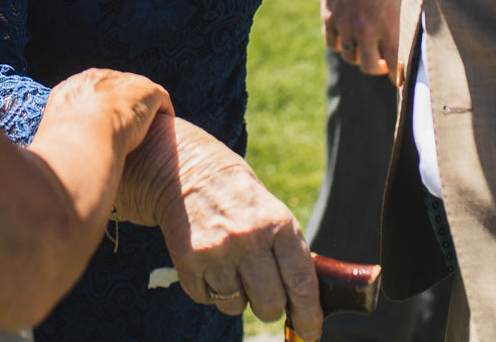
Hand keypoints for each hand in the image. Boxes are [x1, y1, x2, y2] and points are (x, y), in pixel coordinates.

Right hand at [44, 67, 172, 153]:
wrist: (84, 137)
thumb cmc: (63, 149)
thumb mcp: (51, 145)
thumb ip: (56, 147)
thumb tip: (46, 169)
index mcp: (72, 89)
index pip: (90, 94)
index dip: (99, 112)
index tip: (104, 130)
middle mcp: (97, 78)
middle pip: (115, 90)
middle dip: (122, 107)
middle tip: (131, 132)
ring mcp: (123, 81)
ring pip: (138, 94)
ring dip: (144, 111)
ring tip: (153, 132)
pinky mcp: (147, 91)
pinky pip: (160, 100)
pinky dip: (164, 113)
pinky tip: (168, 130)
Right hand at [116, 114, 320, 338]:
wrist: (184, 169)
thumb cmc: (237, 195)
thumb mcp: (271, 211)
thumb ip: (286, 251)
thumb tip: (304, 300)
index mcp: (278, 223)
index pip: (301, 282)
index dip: (308, 313)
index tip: (310, 330)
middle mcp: (248, 239)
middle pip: (269, 304)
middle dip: (269, 306)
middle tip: (263, 292)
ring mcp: (216, 252)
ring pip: (236, 306)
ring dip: (236, 295)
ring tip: (230, 264)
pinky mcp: (188, 261)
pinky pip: (207, 299)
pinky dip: (210, 290)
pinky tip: (210, 262)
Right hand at [321, 0, 402, 82]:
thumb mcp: (402, 0)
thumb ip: (403, 25)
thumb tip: (409, 44)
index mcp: (389, 27)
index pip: (395, 65)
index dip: (397, 75)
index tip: (398, 77)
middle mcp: (366, 31)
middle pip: (369, 67)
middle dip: (378, 67)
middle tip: (382, 62)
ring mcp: (345, 25)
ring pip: (350, 56)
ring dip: (359, 55)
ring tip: (364, 46)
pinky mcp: (329, 18)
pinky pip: (332, 42)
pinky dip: (340, 43)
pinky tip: (347, 37)